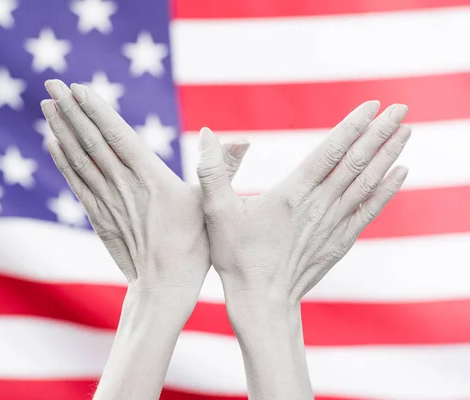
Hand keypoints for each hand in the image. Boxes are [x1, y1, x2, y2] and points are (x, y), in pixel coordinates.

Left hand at [42, 80, 249, 308]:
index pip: (118, 135)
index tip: (77, 87)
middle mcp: (124, 186)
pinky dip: (63, 161)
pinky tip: (52, 143)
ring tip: (46, 105)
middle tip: (50, 81)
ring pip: (79, 159)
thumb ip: (225, 169)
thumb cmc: (194, 248)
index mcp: (151, 178)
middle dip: (71, 110)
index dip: (97, 110)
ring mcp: (107, 201)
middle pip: (91, 141)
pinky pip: (77, 183)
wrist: (162, 289)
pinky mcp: (99, 217)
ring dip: (61, 130)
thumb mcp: (214, 205)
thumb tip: (245, 139)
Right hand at [197, 101, 409, 300]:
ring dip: (388, 155)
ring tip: (406, 131)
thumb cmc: (237, 256)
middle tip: (400, 109)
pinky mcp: (340, 241)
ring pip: (367, 182)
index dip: (352, 126)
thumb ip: (211, 171)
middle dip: (380, 133)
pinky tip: (400, 173)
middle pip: (356, 162)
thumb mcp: (215, 212)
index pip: (329, 151)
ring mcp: (333, 224)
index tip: (373, 105)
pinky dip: (387, 189)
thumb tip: (205, 133)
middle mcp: (319, 205)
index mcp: (292, 193)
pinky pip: (369, 209)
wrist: (263, 301)